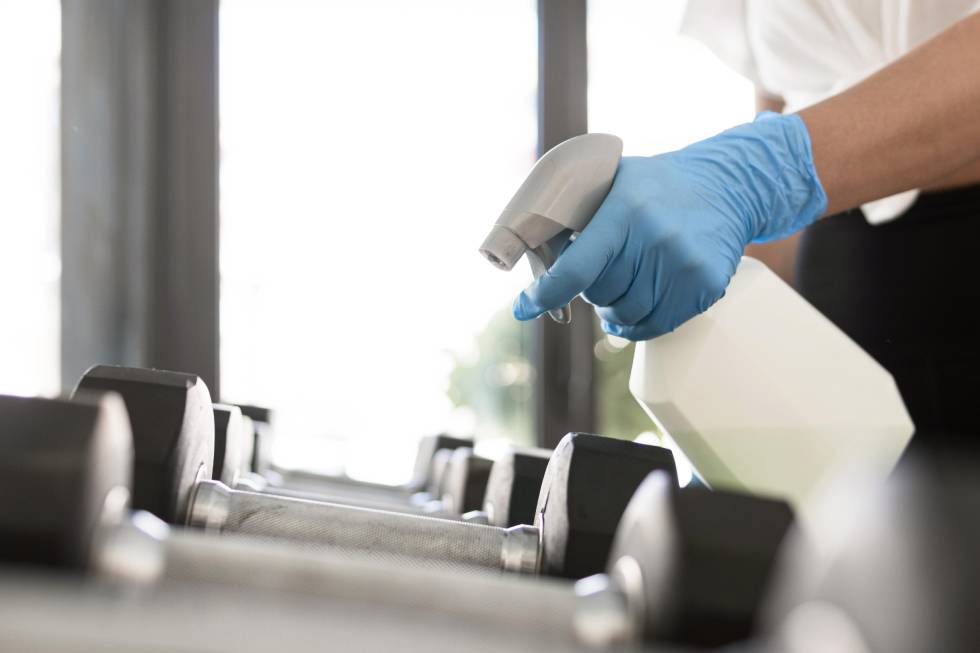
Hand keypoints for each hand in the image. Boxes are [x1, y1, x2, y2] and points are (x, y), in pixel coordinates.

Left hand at [512, 113, 827, 339]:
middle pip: (600, 296)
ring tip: (618, 289)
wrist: (727, 186)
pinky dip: (638, 324)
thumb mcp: (612, 181)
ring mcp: (684, 266)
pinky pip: (658, 325)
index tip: (523, 307)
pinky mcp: (706, 286)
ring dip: (613, 311)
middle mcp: (656, 240)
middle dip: (589, 290)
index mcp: (625, 211)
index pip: (576, 270)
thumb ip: (574, 210)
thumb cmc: (655, 186)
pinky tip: (635, 307)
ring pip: (627, 316)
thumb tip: (527, 244)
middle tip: (596, 274)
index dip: (544, 295)